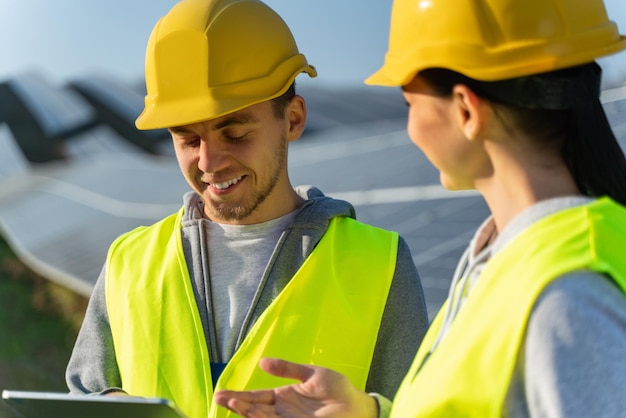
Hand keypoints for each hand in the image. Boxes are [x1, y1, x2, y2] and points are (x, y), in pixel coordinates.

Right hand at [214, 358, 377, 417]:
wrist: (356, 405)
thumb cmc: (337, 388)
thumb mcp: (310, 374)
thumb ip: (287, 368)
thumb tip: (262, 361)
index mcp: (284, 396)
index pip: (256, 396)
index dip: (239, 395)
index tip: (221, 393)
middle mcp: (282, 410)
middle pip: (254, 408)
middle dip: (237, 404)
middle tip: (219, 399)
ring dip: (246, 412)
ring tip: (232, 403)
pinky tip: (252, 414)